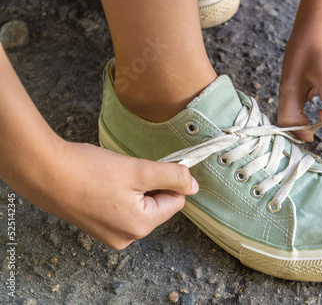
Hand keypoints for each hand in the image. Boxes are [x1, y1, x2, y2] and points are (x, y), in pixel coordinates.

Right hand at [28, 141, 197, 249]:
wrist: (43, 172)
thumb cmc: (88, 171)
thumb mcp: (139, 170)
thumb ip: (172, 177)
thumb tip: (194, 186)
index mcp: (140, 226)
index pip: (176, 202)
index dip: (168, 181)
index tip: (151, 168)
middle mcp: (127, 238)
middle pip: (158, 206)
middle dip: (149, 186)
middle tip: (127, 172)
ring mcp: (110, 235)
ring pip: (140, 207)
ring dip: (135, 189)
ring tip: (112, 178)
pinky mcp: (98, 228)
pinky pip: (122, 210)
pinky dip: (120, 195)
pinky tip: (104, 184)